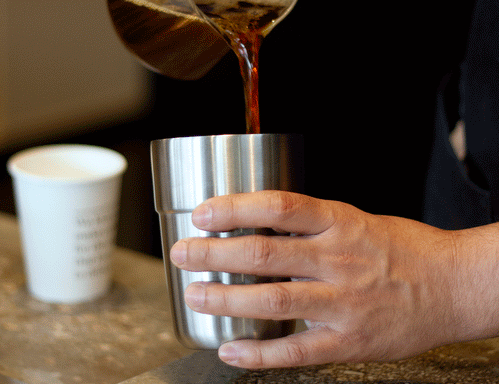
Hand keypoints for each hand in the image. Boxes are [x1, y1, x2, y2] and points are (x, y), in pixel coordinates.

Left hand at [169, 191, 480, 368]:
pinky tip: (230, 349)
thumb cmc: (402, 249)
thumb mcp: (357, 220)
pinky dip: (258, 353)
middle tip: (182, 253)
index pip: (278, 207)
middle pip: (264, 253)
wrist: (454, 286)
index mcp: (340, 223)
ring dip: (226, 298)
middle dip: (214, 254)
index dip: (235, 208)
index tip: (203, 213)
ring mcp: (344, 303)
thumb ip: (310, 224)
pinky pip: (296, 351)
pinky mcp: (350, 341)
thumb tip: (257, 222)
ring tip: (195, 295)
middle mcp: (338, 259)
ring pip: (273, 300)